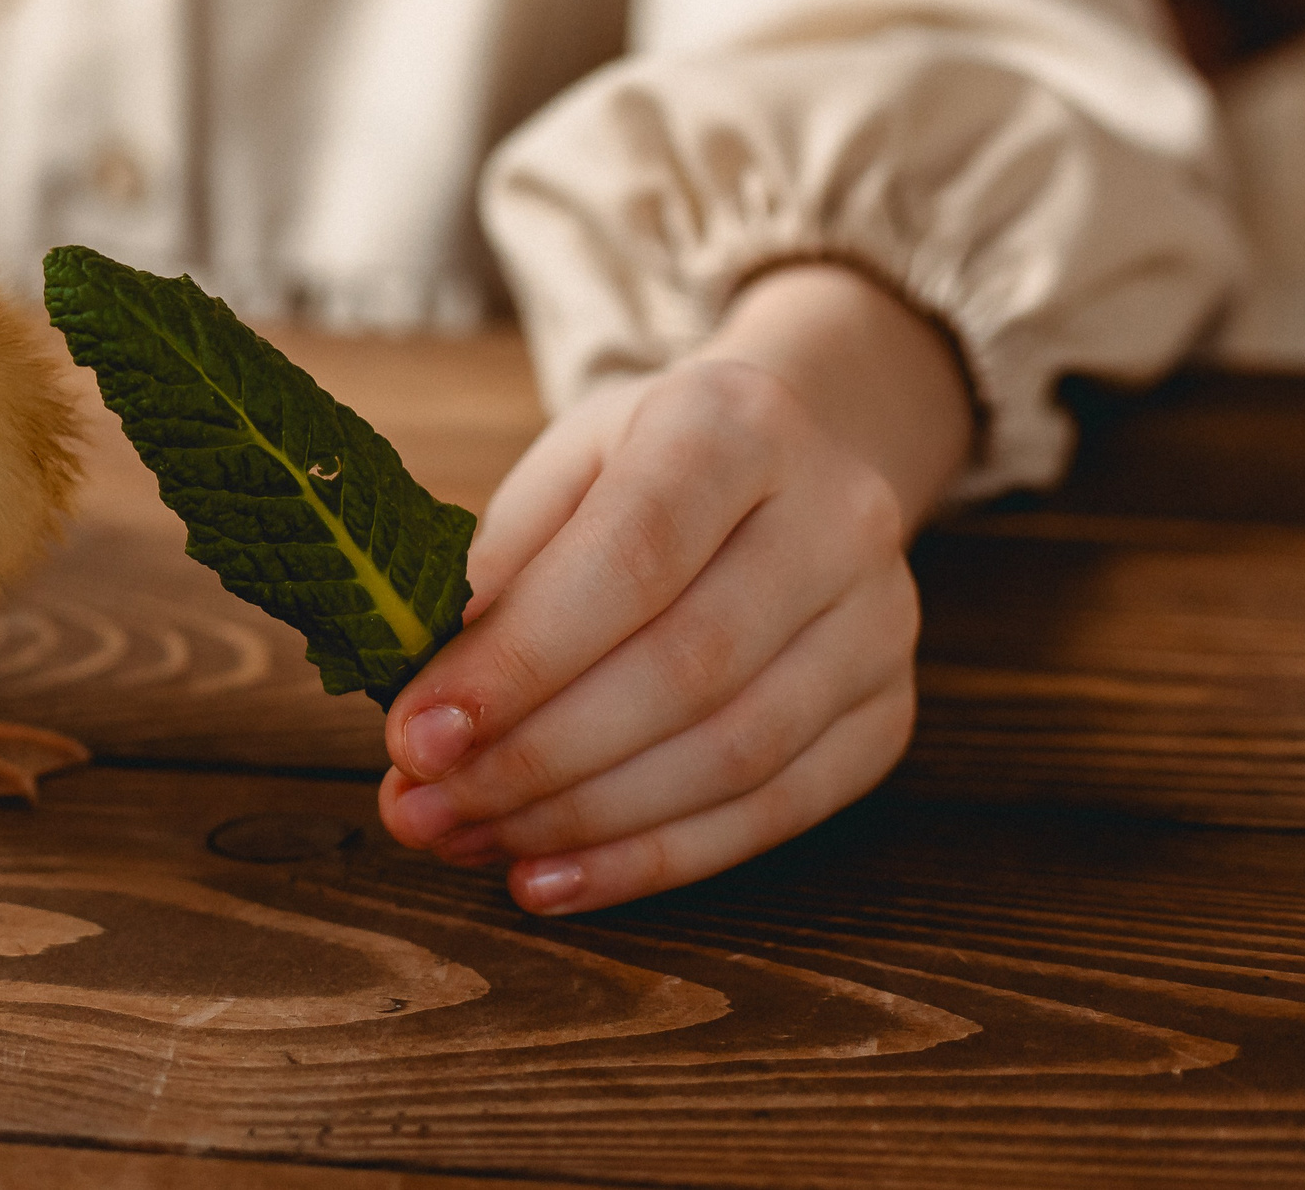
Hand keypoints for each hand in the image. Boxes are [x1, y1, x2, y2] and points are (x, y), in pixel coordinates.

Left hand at [377, 264, 972, 913]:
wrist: (805, 455)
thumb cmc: (648, 465)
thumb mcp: (565, 466)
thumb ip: (500, 563)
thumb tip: (428, 689)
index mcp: (735, 428)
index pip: (631, 558)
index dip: (520, 661)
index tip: (416, 735)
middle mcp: (836, 521)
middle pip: (685, 669)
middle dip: (533, 759)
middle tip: (421, 809)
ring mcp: (879, 624)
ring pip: (733, 756)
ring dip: (581, 822)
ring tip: (466, 841)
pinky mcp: (888, 714)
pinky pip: (775, 812)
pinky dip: (653, 860)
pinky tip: (553, 877)